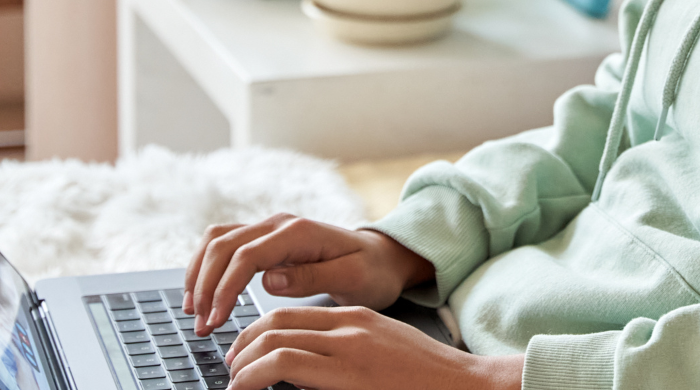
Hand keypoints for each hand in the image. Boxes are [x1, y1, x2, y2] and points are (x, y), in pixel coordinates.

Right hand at [183, 214, 433, 335]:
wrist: (384, 256)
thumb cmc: (372, 270)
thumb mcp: (352, 278)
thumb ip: (312, 278)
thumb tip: (270, 280)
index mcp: (298, 232)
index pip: (246, 255)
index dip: (224, 288)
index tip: (216, 319)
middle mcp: (279, 224)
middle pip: (223, 245)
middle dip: (204, 284)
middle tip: (200, 324)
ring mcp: (270, 228)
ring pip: (217, 240)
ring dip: (199, 274)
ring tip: (193, 311)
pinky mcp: (266, 240)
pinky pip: (225, 245)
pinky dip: (206, 267)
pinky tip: (202, 293)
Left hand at [226, 305, 521, 389]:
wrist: (467, 388)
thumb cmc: (426, 383)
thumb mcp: (382, 356)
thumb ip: (346, 357)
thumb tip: (305, 374)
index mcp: (356, 321)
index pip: (291, 316)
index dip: (258, 333)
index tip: (245, 357)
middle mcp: (349, 327)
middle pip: (276, 323)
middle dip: (244, 346)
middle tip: (232, 368)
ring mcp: (348, 348)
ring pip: (275, 340)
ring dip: (244, 362)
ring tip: (235, 381)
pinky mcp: (348, 372)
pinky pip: (286, 364)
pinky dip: (255, 374)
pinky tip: (245, 387)